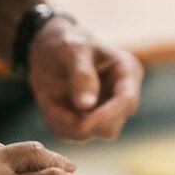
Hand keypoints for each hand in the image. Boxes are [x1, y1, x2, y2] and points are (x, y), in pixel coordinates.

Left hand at [27, 18, 142, 139]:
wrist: (47, 46)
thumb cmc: (65, 40)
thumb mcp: (72, 49)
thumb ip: (81, 75)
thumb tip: (86, 106)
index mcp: (126, 73)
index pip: (127, 102)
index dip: (107, 115)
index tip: (83, 122)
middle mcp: (119, 96)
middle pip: (110, 127)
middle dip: (82, 123)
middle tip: (53, 108)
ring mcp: (103, 112)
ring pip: (89, 134)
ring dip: (65, 123)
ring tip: (48, 99)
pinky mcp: (85, 121)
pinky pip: (71, 134)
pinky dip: (56, 122)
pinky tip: (48, 103)